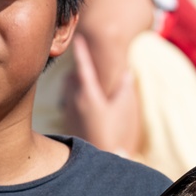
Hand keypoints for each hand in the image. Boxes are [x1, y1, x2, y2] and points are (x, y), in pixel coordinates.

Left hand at [62, 33, 140, 156]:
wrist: (104, 158)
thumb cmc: (116, 134)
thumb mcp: (125, 110)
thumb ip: (124, 89)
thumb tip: (127, 73)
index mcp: (89, 94)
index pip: (84, 66)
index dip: (81, 51)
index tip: (77, 37)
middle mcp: (75, 100)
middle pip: (72, 77)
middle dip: (77, 68)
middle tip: (82, 58)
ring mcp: (70, 112)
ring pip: (68, 90)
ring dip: (75, 82)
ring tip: (82, 79)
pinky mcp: (70, 122)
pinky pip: (69, 102)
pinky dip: (75, 96)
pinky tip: (83, 102)